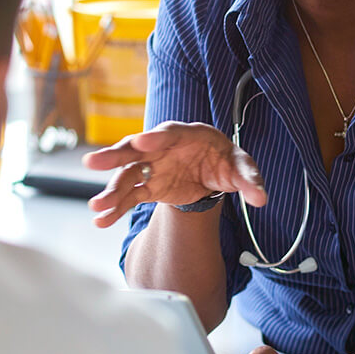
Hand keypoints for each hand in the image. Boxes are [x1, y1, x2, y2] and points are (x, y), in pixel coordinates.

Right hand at [82, 121, 266, 227]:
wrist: (212, 169)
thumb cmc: (224, 160)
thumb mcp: (241, 166)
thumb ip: (250, 179)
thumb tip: (260, 197)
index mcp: (186, 135)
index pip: (170, 132)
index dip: (156, 136)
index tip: (142, 140)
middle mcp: (161, 148)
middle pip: (135, 149)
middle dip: (115, 155)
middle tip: (94, 162)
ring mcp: (151, 167)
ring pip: (126, 176)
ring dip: (111, 190)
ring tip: (96, 206)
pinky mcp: (148, 186)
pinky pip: (129, 197)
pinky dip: (116, 208)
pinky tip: (101, 220)